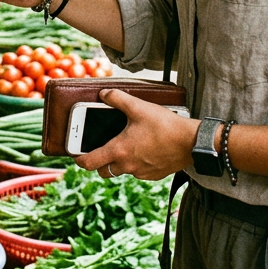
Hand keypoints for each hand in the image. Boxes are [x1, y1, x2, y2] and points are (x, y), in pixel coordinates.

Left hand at [74, 90, 196, 180]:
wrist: (192, 143)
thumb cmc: (165, 125)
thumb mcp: (138, 107)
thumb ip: (117, 98)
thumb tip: (103, 93)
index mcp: (119, 151)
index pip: (90, 163)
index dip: (79, 160)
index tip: (76, 155)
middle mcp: (127, 166)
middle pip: (103, 171)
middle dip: (98, 163)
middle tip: (100, 150)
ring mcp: (141, 173)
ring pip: (122, 171)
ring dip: (119, 162)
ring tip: (126, 145)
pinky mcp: (154, 175)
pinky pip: (138, 172)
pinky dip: (136, 164)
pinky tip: (144, 150)